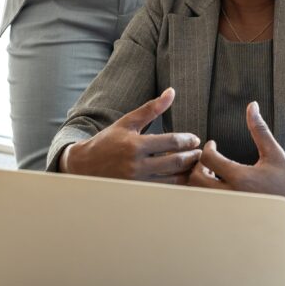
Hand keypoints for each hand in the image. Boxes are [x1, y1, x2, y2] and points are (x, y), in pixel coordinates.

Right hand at [61, 88, 201, 183]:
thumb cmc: (108, 141)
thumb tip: (171, 92)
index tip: (195, 140)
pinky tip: (181, 178)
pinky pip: (163, 190)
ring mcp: (137, 182)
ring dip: (187, 173)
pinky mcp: (137, 193)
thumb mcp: (128, 122)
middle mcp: (136, 165)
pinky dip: (176, 185)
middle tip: (199, 154)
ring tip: (194, 166)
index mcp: (135, 145)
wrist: (85, 166)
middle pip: (175, 162)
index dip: (187, 140)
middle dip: (192, 158)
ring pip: (172, 180)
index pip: (170, 142)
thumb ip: (151, 109)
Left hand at [188, 101, 284, 238]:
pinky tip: (217, 187)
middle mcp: (232, 195)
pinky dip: (206, 195)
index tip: (213, 144)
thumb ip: (259, 129)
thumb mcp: (274, 152)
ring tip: (211, 173)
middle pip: (196, 180)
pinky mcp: (230, 218)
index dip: (207, 148)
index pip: (208, 159)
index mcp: (241, 177)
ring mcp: (230, 210)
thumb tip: (252, 105)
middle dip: (197, 166)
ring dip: (199, 182)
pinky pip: (208, 207)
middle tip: (207, 159)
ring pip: (199, 196)